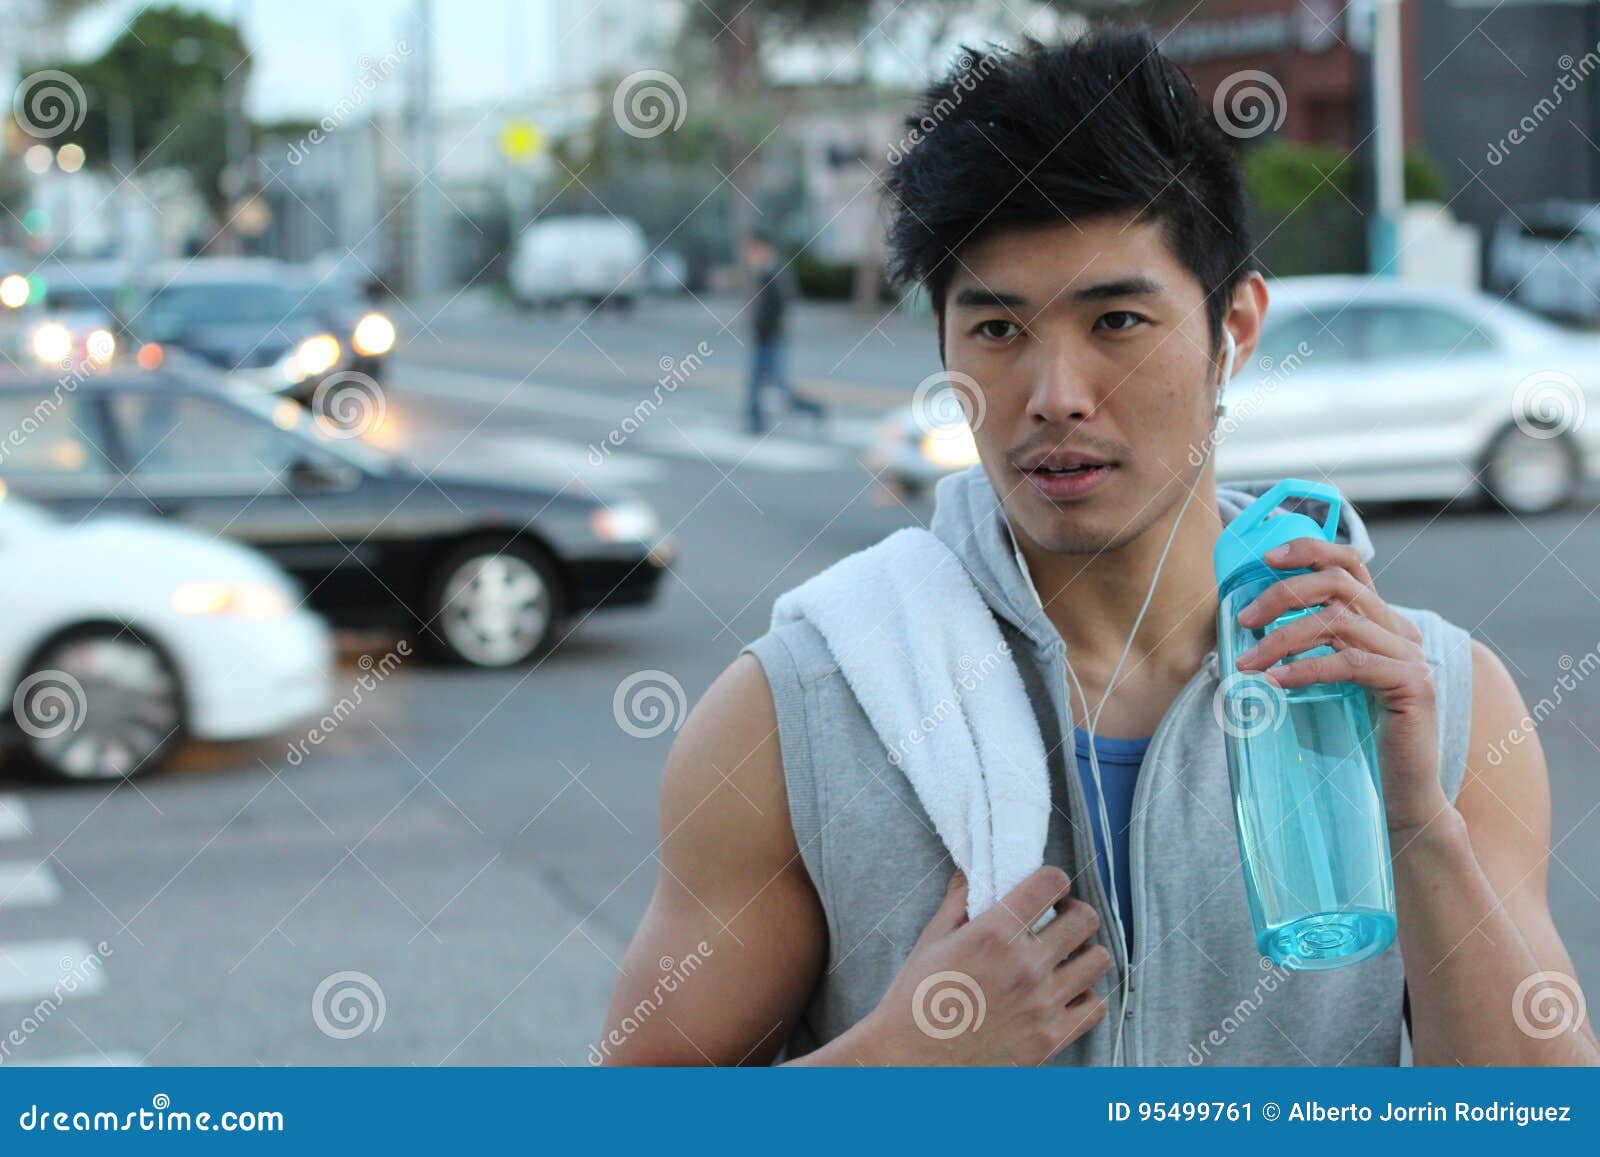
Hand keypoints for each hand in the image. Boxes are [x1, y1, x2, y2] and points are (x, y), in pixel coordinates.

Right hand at [856, 865, 1110, 1064]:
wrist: (910, 1063)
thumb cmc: (916, 999)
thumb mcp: (932, 939)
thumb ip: (959, 900)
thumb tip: (974, 869)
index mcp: (994, 933)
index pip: (1052, 883)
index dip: (1052, 880)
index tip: (1046, 890)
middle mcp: (1025, 966)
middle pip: (1086, 919)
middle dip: (1074, 912)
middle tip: (1058, 920)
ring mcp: (1043, 1004)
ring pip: (1098, 960)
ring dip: (1083, 952)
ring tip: (1064, 957)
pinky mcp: (1051, 1039)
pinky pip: (1095, 1007)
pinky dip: (1084, 996)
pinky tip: (1063, 993)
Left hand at [1232, 536, 1450, 832]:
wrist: (1401, 790)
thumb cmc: (1354, 738)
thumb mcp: (1327, 681)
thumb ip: (1307, 646)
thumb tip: (1248, 624)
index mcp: (1382, 621)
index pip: (1350, 564)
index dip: (1310, 550)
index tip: (1266, 559)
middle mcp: (1402, 630)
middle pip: (1339, 584)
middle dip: (1283, 595)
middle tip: (1243, 619)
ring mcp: (1411, 656)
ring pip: (1339, 622)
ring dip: (1283, 638)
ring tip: (1247, 662)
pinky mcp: (1413, 684)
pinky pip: (1350, 662)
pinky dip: (1307, 668)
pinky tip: (1276, 682)